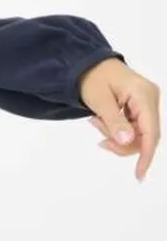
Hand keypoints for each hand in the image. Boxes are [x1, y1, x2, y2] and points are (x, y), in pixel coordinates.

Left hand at [77, 56, 159, 180]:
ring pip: (137, 135)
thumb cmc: (92, 79)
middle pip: (145, 137)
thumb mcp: (99, 101)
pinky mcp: (141, 108)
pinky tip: (102, 120)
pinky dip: (116, 130)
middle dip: (121, 143)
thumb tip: (127, 140)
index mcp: (144, 95)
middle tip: (99, 139)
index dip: (146, 155)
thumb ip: (114, 122)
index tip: (139, 174)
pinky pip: (132, 129)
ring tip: (96, 121)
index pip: (151, 132)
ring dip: (115, 136)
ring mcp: (147, 104)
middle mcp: (151, 99)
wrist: (88, 65)